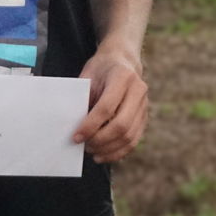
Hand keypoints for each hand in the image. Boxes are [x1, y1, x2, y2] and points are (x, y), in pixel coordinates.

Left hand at [73, 48, 148, 163]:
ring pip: (129, 135)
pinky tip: (104, 155)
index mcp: (123, 76)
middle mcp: (138, 90)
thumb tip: (71, 127)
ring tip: (91, 152)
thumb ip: (82, 98)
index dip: (90, 125)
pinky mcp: (145, 116)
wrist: (122, 60)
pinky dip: (119, 152)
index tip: (76, 137)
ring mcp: (145, 104)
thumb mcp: (88, 76)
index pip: (107, 107)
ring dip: (108, 149)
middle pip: (121, 124)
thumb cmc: (100, 69)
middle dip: (100, 140)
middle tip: (84, 145)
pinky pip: (134, 140)